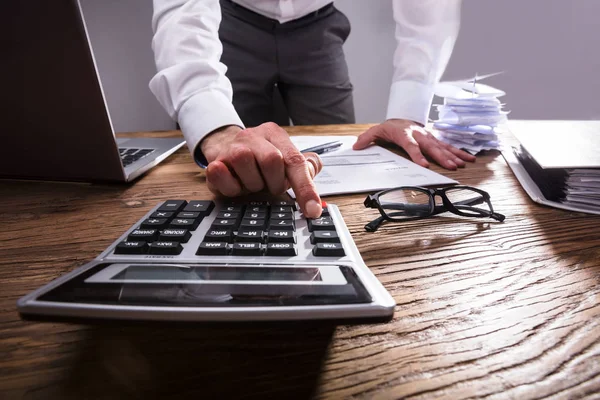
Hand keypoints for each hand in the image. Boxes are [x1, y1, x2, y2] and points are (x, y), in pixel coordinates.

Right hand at [200, 123, 323, 217]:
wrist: (224, 148)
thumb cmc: (259, 159)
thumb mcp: (284, 160)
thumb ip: (304, 166)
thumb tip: (311, 170)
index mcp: (275, 135)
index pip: (295, 160)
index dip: (305, 188)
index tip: (312, 210)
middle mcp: (253, 136)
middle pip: (272, 160)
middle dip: (275, 182)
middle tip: (270, 186)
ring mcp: (231, 147)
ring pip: (245, 165)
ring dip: (252, 184)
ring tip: (252, 183)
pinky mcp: (214, 161)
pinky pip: (220, 174)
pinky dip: (231, 186)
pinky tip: (235, 184)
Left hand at [353, 119, 475, 169]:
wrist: (402, 117)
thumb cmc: (390, 128)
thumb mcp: (376, 131)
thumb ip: (367, 139)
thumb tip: (356, 146)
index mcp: (405, 134)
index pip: (411, 145)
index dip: (417, 155)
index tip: (424, 164)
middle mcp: (419, 135)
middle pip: (431, 147)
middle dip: (441, 157)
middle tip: (450, 166)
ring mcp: (428, 137)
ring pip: (442, 146)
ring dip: (453, 155)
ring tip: (462, 163)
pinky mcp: (434, 140)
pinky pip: (448, 146)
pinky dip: (458, 152)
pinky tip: (468, 158)